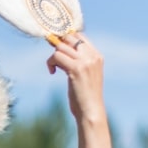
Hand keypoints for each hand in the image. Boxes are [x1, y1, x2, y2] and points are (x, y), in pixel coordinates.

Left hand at [48, 33, 116, 147]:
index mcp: (97, 56)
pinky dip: (50, 62)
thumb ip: (77, 60)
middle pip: (69, 37)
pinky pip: (56, 56)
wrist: (91, 112)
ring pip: (61, 46)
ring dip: (53, 56)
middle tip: (52, 56)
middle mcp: (92, 56)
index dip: (65, 38)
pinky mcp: (76, 68)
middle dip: (57, 44)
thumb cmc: (85, 96)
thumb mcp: (84, 74)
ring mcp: (85, 61)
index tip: (56, 46)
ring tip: (54, 68)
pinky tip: (52, 72)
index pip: (79, 35)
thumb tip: (59, 49)